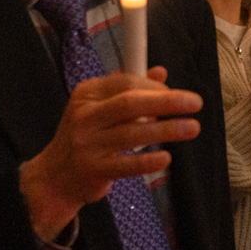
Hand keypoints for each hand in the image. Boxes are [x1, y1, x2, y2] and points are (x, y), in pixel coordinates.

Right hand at [19, 68, 202, 237]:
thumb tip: (161, 72)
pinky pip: (126, 165)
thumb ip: (129, 89)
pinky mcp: (93, 170)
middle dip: (166, 101)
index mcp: (88, 94)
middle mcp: (85, 116)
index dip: (155, 86)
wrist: (56, 176)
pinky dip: (148, 161)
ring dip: (166, 130)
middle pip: (130, 103)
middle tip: (194, 103)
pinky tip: (166, 157)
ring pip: (132, 133)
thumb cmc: (86, 137)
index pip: (125, 82)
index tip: (178, 94)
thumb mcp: (100, 107)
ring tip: (192, 128)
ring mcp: (87, 144)